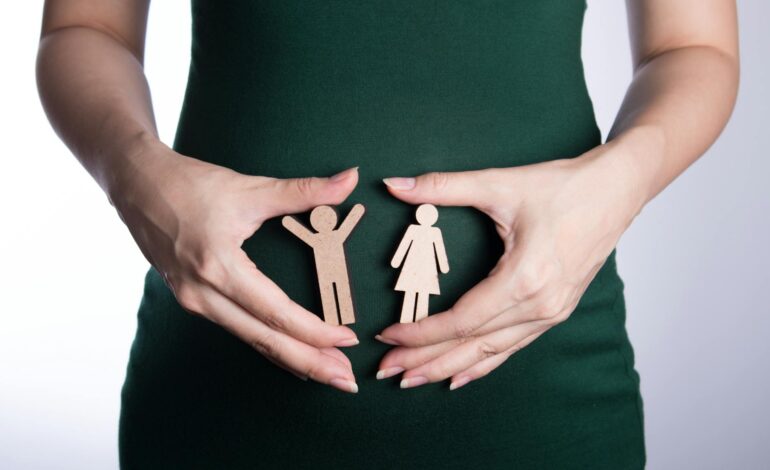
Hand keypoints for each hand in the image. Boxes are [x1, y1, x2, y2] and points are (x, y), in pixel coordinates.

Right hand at [111, 141, 360, 392]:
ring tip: (327, 373)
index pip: (276, 311)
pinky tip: (289, 357)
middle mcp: (203, 293)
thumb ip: (305, 190)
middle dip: (309, 362)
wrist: (136, 184)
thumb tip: (349, 179)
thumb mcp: (250, 188)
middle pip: (264, 339)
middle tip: (346, 380)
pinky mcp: (192, 300)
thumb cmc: (189, 184)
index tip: (347, 340)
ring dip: (291, 359)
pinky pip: (237, 331)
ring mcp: (194, 301)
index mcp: (218, 266)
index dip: (314, 331)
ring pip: (251, 340)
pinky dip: (267, 346)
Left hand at [375, 143, 646, 389]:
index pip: (461, 320)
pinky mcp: (556, 311)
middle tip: (387, 370)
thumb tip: (394, 184)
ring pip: (491, 352)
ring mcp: (551, 313)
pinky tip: (460, 376)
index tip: (387, 335)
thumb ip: (442, 187)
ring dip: (449, 366)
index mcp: (524, 279)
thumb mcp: (499, 184)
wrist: (616, 190)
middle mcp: (540, 305)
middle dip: (425, 359)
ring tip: (413, 378)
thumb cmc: (564, 187)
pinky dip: (483, 364)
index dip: (421, 333)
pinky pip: (513, 347)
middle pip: (472, 344)